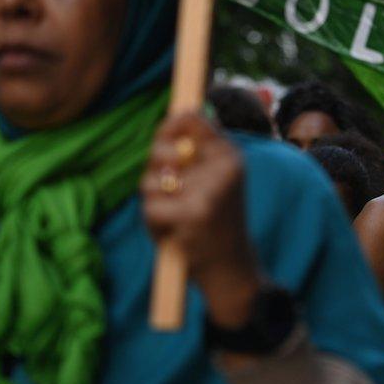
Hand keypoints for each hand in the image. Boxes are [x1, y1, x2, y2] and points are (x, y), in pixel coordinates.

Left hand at [141, 112, 260, 328]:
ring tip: (175, 217)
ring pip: (151, 182)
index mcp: (230, 156)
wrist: (232, 269)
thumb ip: (196, 152)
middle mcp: (224, 167)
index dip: (168, 127)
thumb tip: (178, 114)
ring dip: (154, 203)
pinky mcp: (193, 213)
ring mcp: (210, 189)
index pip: (192, 119)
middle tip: (166, 187)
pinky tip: (175, 234)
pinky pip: (151, 208)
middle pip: (162, 150)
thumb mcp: (216, 180)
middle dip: (154, 170)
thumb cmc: (216, 222)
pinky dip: (155, 224)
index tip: (165, 143)